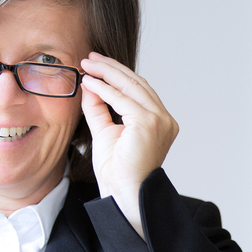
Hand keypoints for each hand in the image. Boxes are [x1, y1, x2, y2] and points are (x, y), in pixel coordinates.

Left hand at [80, 52, 178, 237]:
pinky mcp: (149, 123)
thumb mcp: (105, 132)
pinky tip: (89, 82)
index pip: (138, 90)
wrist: (123, 194)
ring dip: (106, 72)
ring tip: (86, 64)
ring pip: (130, 86)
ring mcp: (160, 120)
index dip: (117, 74)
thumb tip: (90, 84)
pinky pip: (122, 99)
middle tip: (89, 57)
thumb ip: (99, 108)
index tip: (97, 64)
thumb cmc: (117, 171)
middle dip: (111, 68)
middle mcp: (165, 119)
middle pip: (136, 83)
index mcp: (160, 121)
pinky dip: (104, 89)